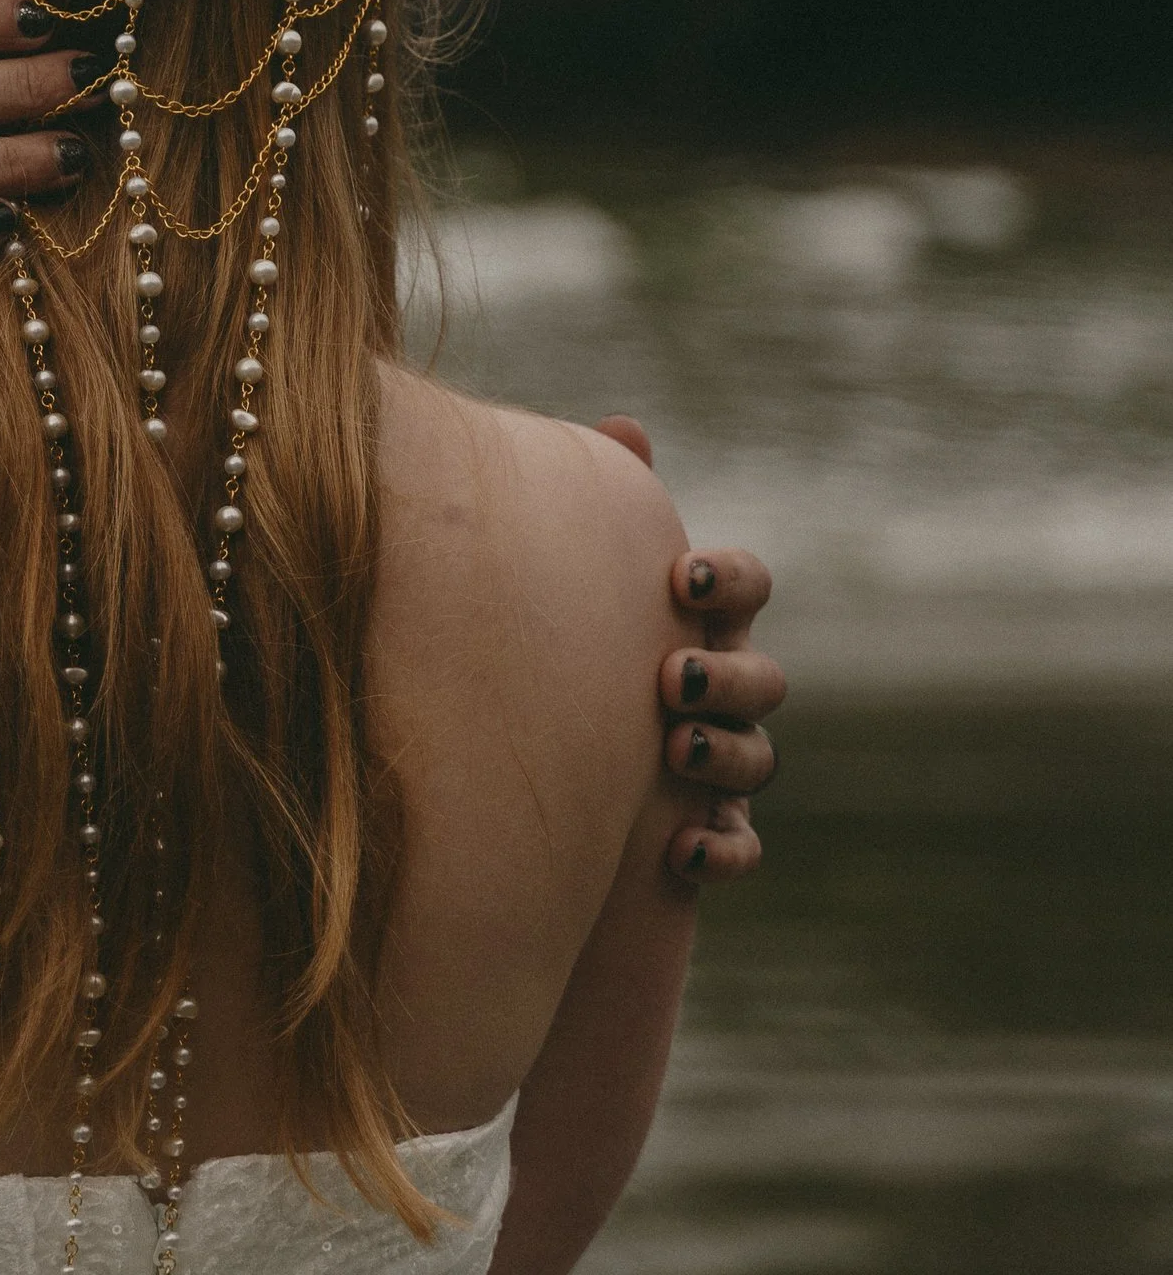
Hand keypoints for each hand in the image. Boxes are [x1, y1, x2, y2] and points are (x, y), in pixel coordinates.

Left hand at [593, 417, 780, 886]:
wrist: (511, 784)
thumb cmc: (548, 655)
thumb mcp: (565, 585)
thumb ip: (593, 506)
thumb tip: (626, 426)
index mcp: (694, 619)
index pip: (747, 585)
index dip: (732, 577)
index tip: (683, 576)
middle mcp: (718, 692)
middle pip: (765, 678)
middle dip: (728, 674)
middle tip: (671, 675)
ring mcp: (716, 770)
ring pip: (758, 761)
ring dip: (724, 753)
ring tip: (673, 748)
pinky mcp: (701, 839)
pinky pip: (739, 848)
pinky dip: (723, 848)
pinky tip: (682, 848)